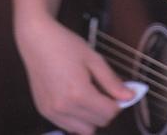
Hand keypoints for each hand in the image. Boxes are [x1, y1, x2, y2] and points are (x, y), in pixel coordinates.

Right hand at [17, 16, 133, 134]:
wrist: (37, 40)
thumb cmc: (65, 45)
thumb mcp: (94, 58)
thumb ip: (112, 81)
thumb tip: (129, 95)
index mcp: (79, 93)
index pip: (109, 113)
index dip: (118, 102)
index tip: (117, 91)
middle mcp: (64, 107)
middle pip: (98, 123)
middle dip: (106, 109)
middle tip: (103, 90)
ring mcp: (52, 112)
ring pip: (83, 130)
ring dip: (92, 117)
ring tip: (89, 94)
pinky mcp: (44, 112)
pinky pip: (67, 126)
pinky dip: (77, 118)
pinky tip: (75, 98)